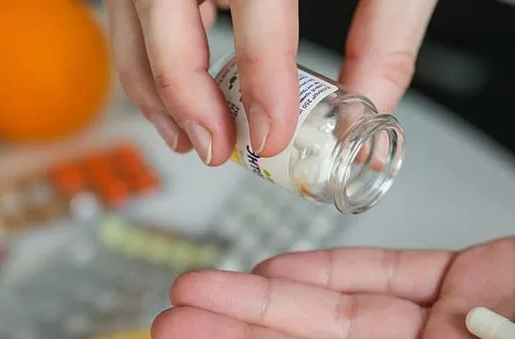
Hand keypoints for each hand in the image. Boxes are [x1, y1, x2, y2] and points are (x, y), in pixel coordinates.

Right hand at [105, 0, 435, 164]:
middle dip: (186, 94)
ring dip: (154, 86)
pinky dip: (144, 56)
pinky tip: (174, 93)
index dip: (260, 80)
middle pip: (164, 10)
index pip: (256, 3)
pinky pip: (127, 4)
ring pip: (130, 14)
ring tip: (193, 137)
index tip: (272, 135)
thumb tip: (368, 105)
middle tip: (222, 148)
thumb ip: (386, 29)